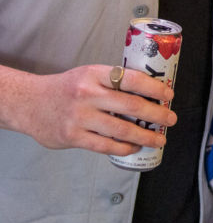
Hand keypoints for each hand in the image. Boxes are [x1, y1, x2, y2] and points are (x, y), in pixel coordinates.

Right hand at [1, 64, 175, 155]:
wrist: (30, 103)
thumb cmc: (68, 88)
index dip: (154, 88)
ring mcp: (79, 117)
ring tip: (159, 139)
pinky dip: (124, 147)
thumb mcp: (89, 75)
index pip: (132, 79)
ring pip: (121, 129)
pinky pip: (105, 145)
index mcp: (95, 74)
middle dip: (157, 114)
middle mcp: (87, 94)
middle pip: (131, 105)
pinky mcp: (72, 137)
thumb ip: (113, 82)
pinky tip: (135, 147)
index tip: (169, 95)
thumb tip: (150, 93)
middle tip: (171, 119)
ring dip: (145, 136)